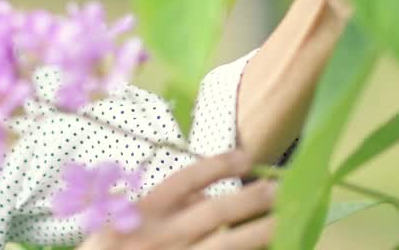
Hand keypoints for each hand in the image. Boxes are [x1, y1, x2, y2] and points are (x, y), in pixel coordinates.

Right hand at [76, 151, 277, 249]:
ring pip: (226, 245)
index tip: (245, 157)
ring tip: (283, 218)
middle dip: (250, 198)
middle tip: (278, 188)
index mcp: (141, 214)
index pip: (185, 181)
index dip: (217, 166)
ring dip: (258, 231)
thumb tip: (199, 193)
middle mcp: (162, 237)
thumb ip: (155, 204)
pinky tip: (266, 248)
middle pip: (215, 212)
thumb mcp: (115, 223)